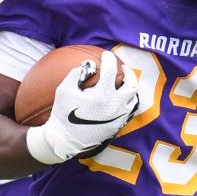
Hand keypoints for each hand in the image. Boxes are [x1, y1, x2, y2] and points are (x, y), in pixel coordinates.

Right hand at [26, 51, 139, 165]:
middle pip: (131, 84)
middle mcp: (115, 105)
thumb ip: (76, 74)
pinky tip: (121, 98)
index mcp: (102, 95)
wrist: (65, 141)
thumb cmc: (63, 114)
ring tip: (125, 82)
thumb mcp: (64, 90)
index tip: (106, 55)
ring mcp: (118, 117)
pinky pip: (129, 111)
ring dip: (131, 88)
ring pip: (133, 99)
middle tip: (124, 68)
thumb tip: (87, 65)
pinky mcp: (117, 126)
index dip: (109, 59)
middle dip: (129, 73)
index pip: (111, 71)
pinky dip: (127, 101)